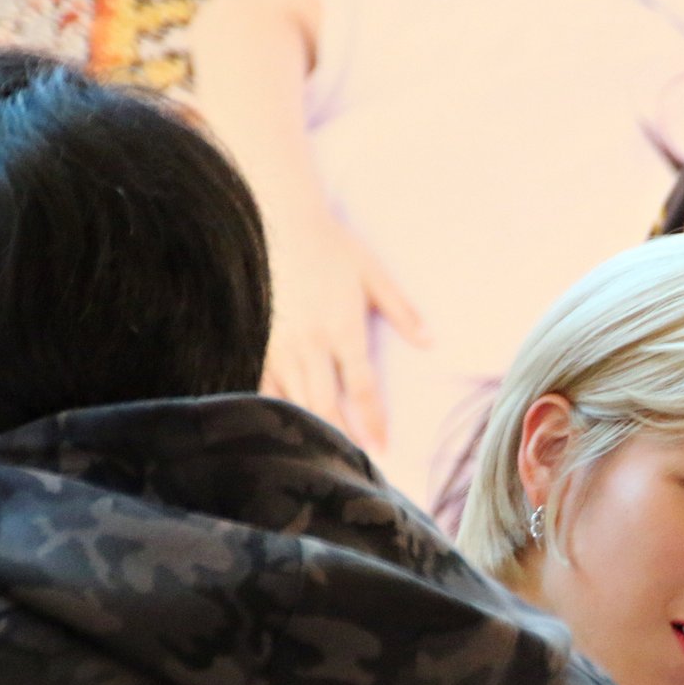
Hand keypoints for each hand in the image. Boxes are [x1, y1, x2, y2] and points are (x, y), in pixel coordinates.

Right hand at [261, 207, 427, 451]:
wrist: (275, 218)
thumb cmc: (329, 246)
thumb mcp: (373, 272)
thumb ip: (402, 310)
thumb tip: (431, 343)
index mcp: (342, 328)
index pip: (360, 387)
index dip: (372, 421)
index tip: (381, 448)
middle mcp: (309, 342)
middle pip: (324, 404)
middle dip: (339, 438)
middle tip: (352, 466)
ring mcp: (276, 344)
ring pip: (291, 401)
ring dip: (307, 430)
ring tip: (318, 458)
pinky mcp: (252, 341)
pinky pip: (259, 385)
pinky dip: (269, 410)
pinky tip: (275, 430)